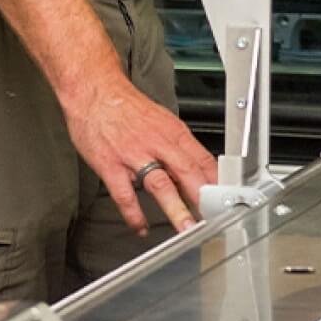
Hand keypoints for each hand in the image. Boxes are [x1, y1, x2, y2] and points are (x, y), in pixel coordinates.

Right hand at [62, 74, 216, 235]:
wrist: (94, 90)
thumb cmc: (125, 107)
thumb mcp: (160, 120)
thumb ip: (177, 147)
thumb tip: (195, 173)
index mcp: (172, 132)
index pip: (203, 160)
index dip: (217, 183)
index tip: (226, 202)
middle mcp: (156, 143)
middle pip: (187, 172)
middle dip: (203, 198)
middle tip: (214, 220)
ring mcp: (133, 155)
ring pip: (160, 184)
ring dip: (176, 209)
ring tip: (186, 229)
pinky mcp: (110, 165)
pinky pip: (124, 194)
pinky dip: (134, 214)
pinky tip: (140, 226)